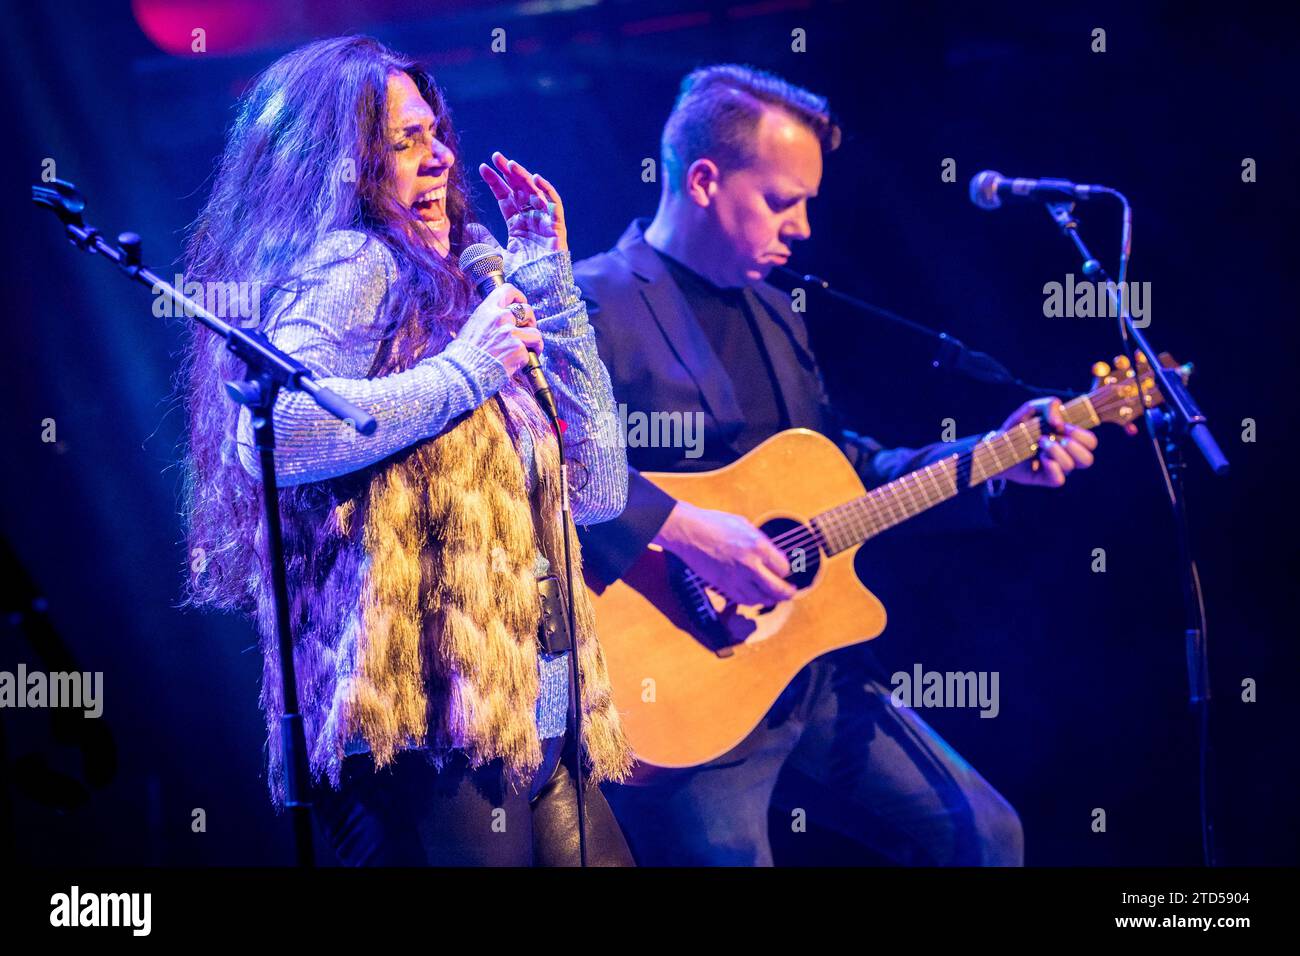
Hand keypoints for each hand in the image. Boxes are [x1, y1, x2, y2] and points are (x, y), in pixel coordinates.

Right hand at [452, 282, 540, 376]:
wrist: (463, 372)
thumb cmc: (464, 354)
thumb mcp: (472, 327)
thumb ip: (488, 321)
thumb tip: (502, 321)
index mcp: (487, 310)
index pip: (507, 290)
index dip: (518, 296)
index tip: (521, 304)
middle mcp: (500, 318)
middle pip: (527, 310)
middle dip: (531, 321)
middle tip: (527, 332)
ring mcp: (511, 333)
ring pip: (535, 333)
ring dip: (534, 342)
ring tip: (530, 350)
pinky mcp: (518, 350)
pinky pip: (531, 352)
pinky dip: (528, 359)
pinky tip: (519, 363)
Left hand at [478, 151, 567, 269]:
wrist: (536, 289)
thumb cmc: (520, 275)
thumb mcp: (496, 254)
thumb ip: (485, 240)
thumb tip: (470, 226)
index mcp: (517, 225)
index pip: (505, 198)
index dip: (495, 183)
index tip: (483, 168)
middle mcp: (531, 220)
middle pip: (519, 190)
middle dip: (508, 173)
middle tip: (496, 157)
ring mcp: (544, 221)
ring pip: (534, 192)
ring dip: (524, 177)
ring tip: (510, 164)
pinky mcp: (556, 226)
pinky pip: (554, 204)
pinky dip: (547, 190)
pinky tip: (535, 178)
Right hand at [652, 501, 796, 605]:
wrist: (688, 532)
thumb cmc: (714, 523)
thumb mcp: (745, 525)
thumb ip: (760, 542)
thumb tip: (772, 554)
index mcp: (758, 546)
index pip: (783, 568)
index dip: (787, 571)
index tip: (786, 570)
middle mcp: (749, 564)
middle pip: (777, 588)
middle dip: (787, 593)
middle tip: (791, 592)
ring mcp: (736, 577)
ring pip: (761, 598)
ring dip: (770, 599)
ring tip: (774, 596)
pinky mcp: (723, 585)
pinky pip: (744, 600)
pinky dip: (753, 601)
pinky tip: (756, 597)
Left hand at [998, 397, 1099, 486]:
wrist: (996, 445)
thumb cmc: (1018, 427)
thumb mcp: (1032, 409)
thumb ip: (1049, 405)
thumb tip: (1059, 423)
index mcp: (1069, 439)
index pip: (1090, 442)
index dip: (1081, 435)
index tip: (1060, 427)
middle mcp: (1066, 456)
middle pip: (1088, 459)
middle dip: (1073, 446)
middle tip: (1053, 437)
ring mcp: (1057, 468)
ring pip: (1072, 466)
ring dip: (1056, 451)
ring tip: (1040, 444)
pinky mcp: (1045, 478)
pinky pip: (1059, 479)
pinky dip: (1051, 466)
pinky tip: (1039, 458)